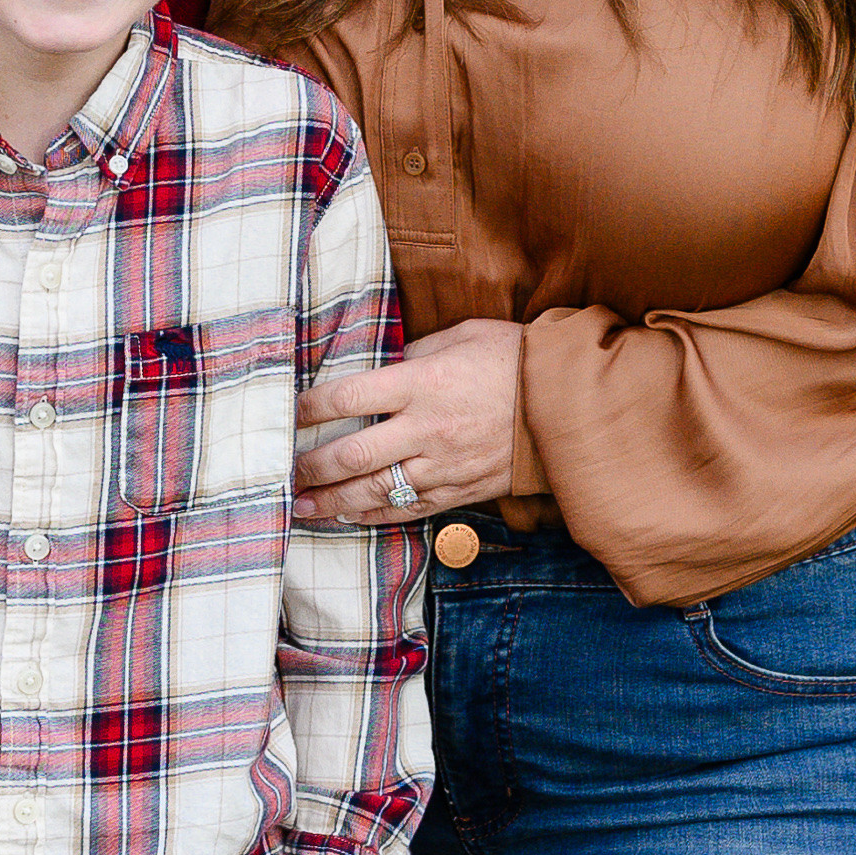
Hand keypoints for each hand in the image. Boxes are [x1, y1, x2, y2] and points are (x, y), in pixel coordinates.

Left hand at [297, 317, 523, 526]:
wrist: (572, 404)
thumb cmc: (516, 360)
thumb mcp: (463, 336)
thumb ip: (415, 353)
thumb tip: (381, 365)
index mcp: (424, 383)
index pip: (350, 397)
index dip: (311, 408)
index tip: (288, 413)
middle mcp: (427, 429)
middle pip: (353, 454)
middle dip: (312, 467)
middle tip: (283, 473)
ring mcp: (444, 465)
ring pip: (375, 492)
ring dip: (333, 502)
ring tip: (301, 506)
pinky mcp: (461, 490)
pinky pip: (410, 509)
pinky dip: (375, 516)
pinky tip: (349, 518)